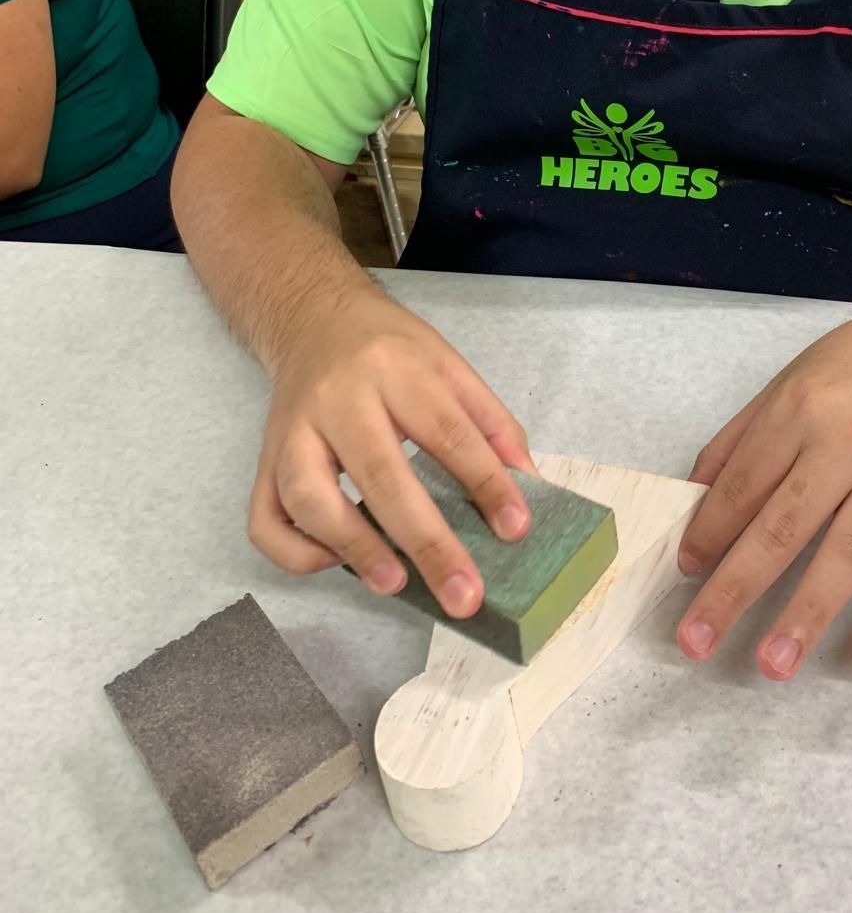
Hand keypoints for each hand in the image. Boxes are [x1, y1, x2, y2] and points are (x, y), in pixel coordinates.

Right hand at [248, 291, 533, 617]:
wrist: (314, 317)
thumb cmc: (390, 349)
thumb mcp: (449, 363)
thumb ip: (491, 421)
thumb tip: (528, 485)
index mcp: (396, 369)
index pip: (447, 431)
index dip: (485, 482)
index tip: (516, 530)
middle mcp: (338, 398)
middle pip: (381, 473)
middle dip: (427, 542)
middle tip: (464, 595)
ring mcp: (291, 431)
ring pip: (307, 497)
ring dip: (352, 547)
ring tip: (395, 583)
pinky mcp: (263, 460)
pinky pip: (264, 520)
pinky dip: (296, 553)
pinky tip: (336, 560)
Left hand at [676, 314, 851, 679]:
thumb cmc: (850, 370)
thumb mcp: (784, 385)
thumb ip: (738, 442)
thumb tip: (693, 502)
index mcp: (799, 414)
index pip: (744, 485)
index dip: (710, 531)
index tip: (685, 571)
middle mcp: (846, 447)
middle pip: (784, 527)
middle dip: (736, 588)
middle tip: (698, 641)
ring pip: (848, 555)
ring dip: (808, 613)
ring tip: (773, 665)